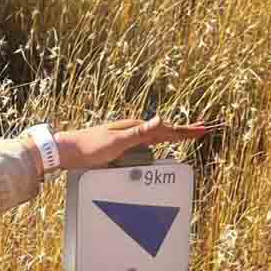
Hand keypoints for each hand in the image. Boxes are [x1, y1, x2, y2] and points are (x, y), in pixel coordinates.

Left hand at [53, 115, 212, 172]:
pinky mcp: (120, 146)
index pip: (167, 130)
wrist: (67, 151)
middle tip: (201, 129)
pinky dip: (157, 143)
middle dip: (183, 131)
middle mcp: (133, 131)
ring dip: (171, 136)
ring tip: (184, 134)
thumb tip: (161, 119)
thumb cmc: (90, 147)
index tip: (203, 129)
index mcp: (136, 128)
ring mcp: (127, 138)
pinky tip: (156, 145)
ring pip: (156, 137)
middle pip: (164, 131)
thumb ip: (140, 132)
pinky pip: (145, 144)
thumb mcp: (118, 141)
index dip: (185, 131)